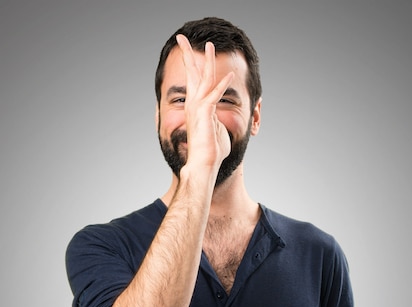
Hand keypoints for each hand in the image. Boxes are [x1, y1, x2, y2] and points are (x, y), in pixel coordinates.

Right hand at [175, 34, 233, 174]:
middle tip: (181, 37)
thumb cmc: (211, 152)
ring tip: (208, 45)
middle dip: (187, 54)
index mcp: (195, 107)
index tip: (189, 51)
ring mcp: (198, 108)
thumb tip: (221, 121)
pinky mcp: (206, 114)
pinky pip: (215, 94)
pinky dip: (223, 84)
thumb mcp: (217, 131)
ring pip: (203, 79)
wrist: (204, 164)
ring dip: (207, 61)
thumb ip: (218, 121)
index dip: (191, 64)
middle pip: (191, 74)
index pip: (192, 81)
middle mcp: (194, 104)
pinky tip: (230, 75)